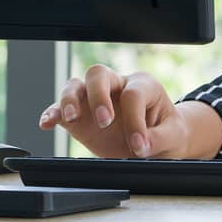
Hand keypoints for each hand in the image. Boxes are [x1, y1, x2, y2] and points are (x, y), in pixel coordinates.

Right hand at [37, 63, 214, 158]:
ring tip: (71, 119)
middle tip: (105, 121)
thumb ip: (160, 138)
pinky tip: (47, 123)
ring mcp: (95, 100)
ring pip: (75, 85)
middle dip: (98, 95)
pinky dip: (52, 113)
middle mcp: (116, 86)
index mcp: (143, 85)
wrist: (159, 142)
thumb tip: (142, 145)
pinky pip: (61, 108)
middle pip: (99, 74)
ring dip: (70, 100)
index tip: (140, 147)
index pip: (133, 94)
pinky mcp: (81, 118)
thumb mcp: (174, 136)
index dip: (135, 120)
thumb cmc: (167, 131)